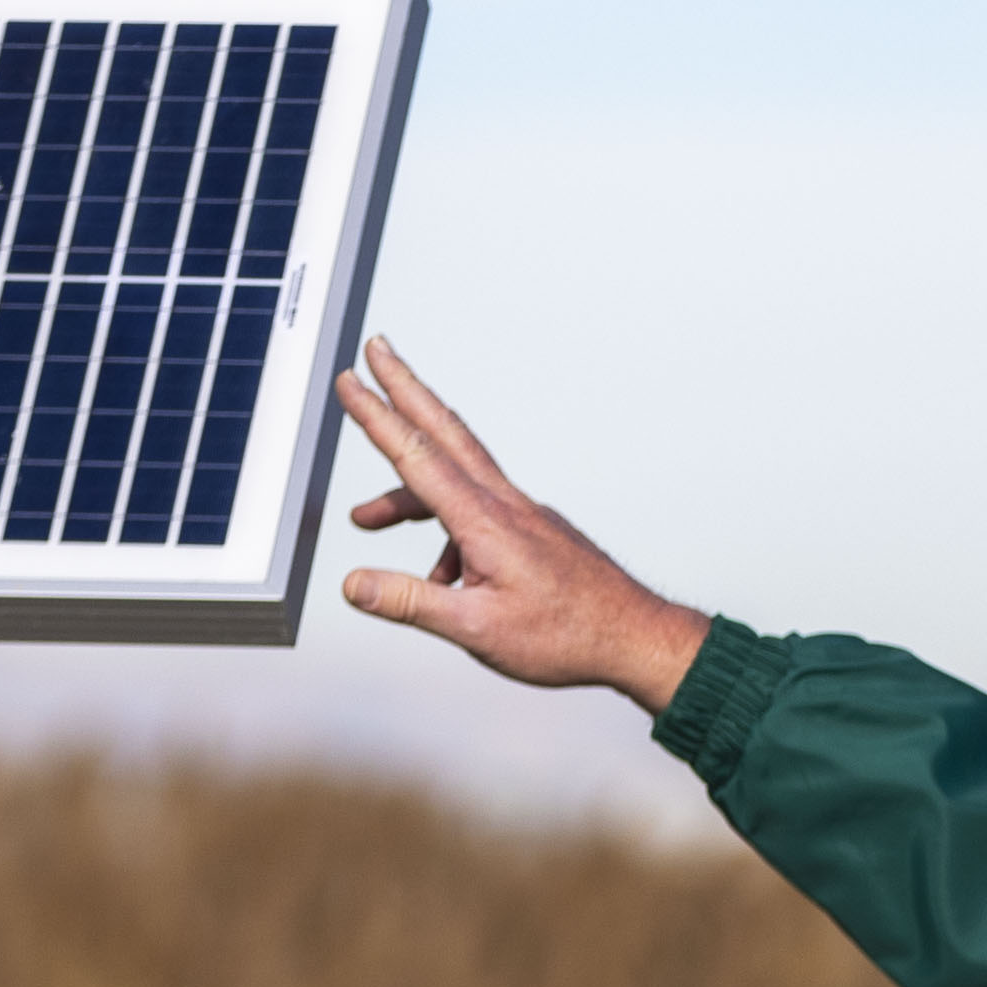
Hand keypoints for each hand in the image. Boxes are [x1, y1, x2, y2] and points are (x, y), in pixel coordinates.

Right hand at [333, 340, 711, 710]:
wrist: (634, 636)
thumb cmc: (568, 634)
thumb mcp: (476, 628)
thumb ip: (409, 603)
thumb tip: (354, 583)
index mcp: (485, 521)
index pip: (418, 455)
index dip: (377, 415)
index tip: (352, 381)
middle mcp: (504, 505)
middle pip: (444, 432)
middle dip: (404, 388)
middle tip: (378, 350)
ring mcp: (522, 513)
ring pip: (455, 480)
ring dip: (408, 492)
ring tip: (369, 517)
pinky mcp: (532, 530)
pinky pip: (476, 512)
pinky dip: (445, 530)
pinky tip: (441, 577)